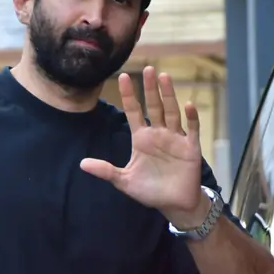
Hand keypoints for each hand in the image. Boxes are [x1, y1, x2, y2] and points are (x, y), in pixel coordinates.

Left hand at [80, 67, 204, 223]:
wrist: (174, 204)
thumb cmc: (150, 191)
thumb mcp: (124, 181)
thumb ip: (106, 170)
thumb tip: (82, 164)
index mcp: (141, 138)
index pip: (133, 112)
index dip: (128, 95)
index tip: (122, 76)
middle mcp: (158, 134)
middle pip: (153, 106)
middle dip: (150, 88)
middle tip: (148, 68)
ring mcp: (175, 139)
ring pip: (171, 112)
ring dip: (168, 95)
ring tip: (164, 77)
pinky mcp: (190, 147)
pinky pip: (191, 129)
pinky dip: (191, 118)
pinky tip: (188, 105)